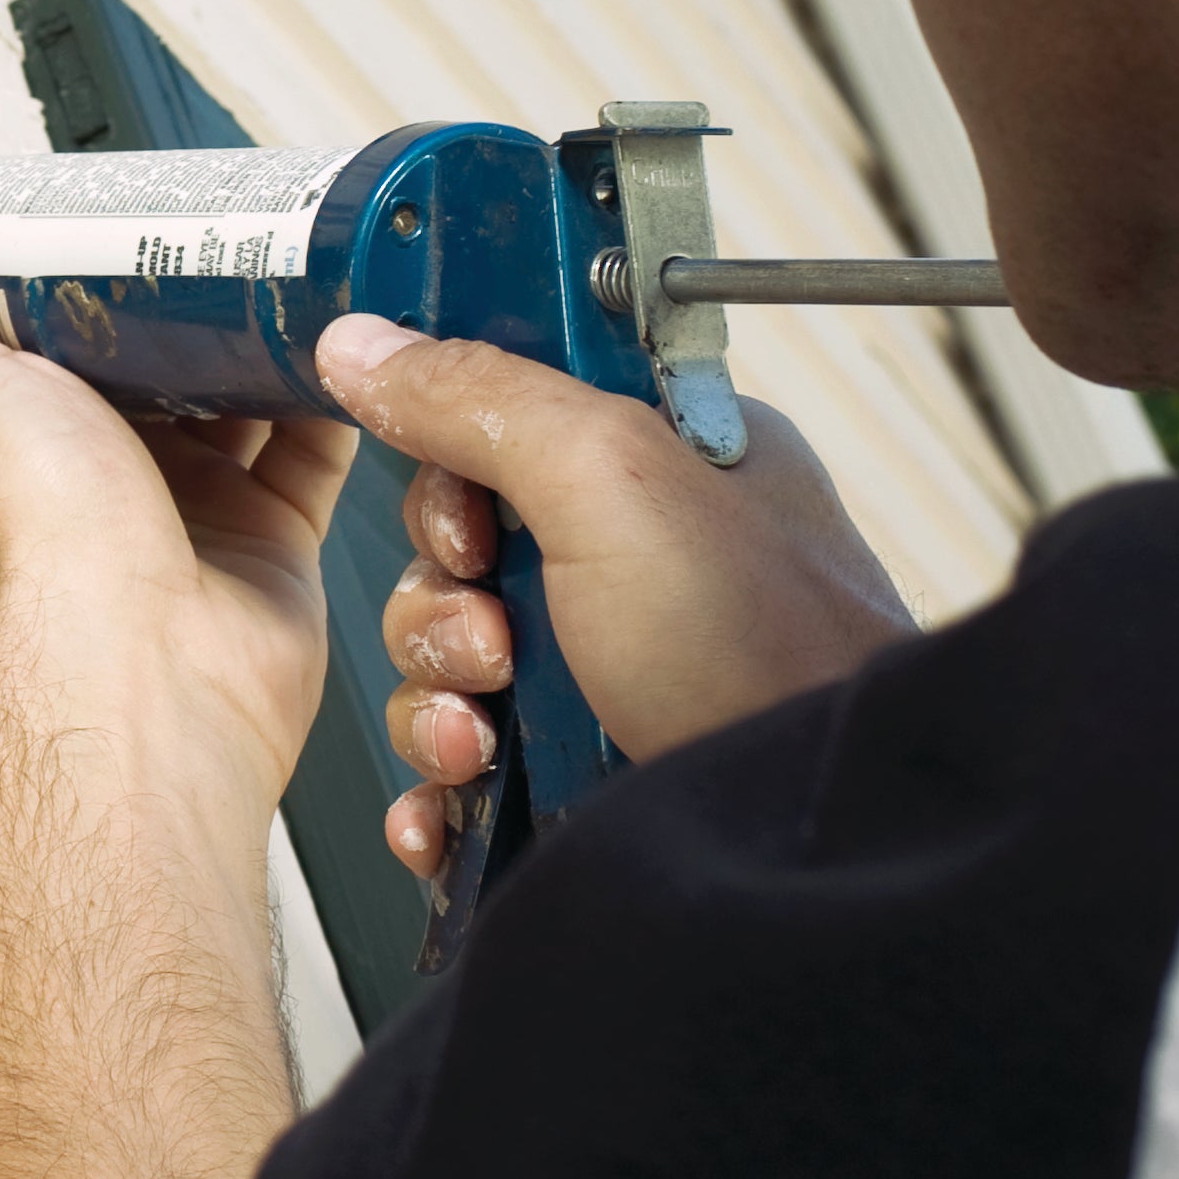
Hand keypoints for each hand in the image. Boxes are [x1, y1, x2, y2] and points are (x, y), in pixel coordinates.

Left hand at [0, 212, 348, 821]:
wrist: (145, 670)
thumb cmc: (32, 551)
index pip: (6, 347)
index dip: (42, 284)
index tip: (84, 218)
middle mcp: (74, 490)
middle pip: (128, 371)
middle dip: (165, 305)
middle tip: (200, 225)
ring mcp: (173, 517)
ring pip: (224, 404)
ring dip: (249, 342)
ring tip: (275, 265)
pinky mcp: (258, 543)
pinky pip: (304, 454)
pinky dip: (322, 399)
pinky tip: (332, 343)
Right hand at [313, 317, 913, 881]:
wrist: (810, 835)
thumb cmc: (763, 651)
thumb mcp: (614, 480)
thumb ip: (484, 398)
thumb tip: (367, 343)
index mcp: (668, 464)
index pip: (508, 423)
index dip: (456, 473)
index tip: (469, 520)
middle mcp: (639, 565)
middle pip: (459, 555)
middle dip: (442, 609)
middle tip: (496, 642)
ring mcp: (611, 674)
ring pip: (450, 665)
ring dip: (434, 704)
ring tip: (482, 741)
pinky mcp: (582, 772)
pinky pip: (465, 768)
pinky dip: (440, 789)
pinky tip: (452, 804)